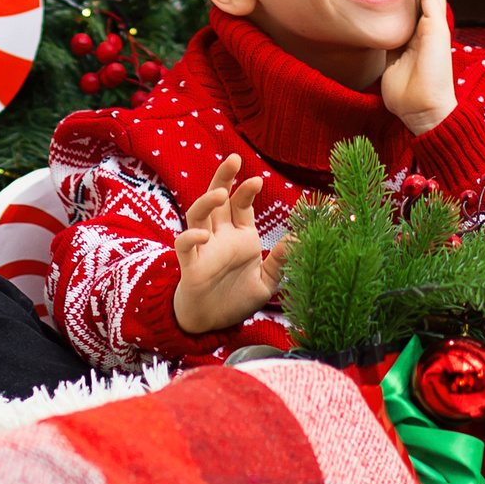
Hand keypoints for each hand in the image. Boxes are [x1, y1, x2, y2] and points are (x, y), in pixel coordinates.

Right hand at [173, 154, 290, 334]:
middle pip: (218, 199)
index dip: (247, 191)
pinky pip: (184, 245)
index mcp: (240, 237)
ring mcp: (204, 248)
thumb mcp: (266, 283)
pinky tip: (201, 234)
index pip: (241, 205)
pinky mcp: (190, 265)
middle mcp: (220, 237)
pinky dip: (190, 236)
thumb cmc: (236, 300)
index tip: (258, 180)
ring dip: (207, 201)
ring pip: (198, 214)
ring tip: (221, 194)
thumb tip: (299, 238)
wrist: (210, 325)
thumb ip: (280, 261)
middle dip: (224, 177)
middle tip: (233, 159)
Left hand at [379, 0, 455, 135]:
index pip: (419, 3)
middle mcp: (429, 29)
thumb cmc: (407, 93)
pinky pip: (430, 3)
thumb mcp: (394, 62)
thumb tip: (384, 35)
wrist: (421, 111)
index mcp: (419, 35)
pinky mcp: (435, 33)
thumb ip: (392, 45)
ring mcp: (434, 30)